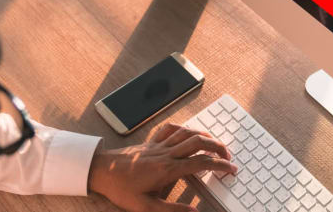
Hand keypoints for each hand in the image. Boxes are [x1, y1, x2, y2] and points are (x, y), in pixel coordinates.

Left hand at [88, 122, 237, 211]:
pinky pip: (171, 129)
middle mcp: (166, 153)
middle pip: (200, 142)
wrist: (100, 171)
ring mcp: (159, 145)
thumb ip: (172, 210)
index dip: (220, 165)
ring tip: (216, 144)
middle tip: (229, 157)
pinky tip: (189, 132)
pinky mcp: (151, 142)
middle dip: (219, 147)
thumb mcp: (145, 207)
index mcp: (168, 169)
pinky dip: (184, 128)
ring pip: (188, 133)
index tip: (232, 169)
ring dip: (206, 136)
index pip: (202, 163)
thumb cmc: (121, 189)